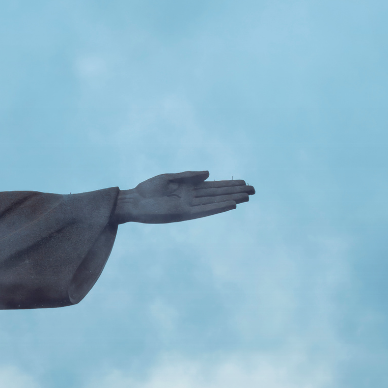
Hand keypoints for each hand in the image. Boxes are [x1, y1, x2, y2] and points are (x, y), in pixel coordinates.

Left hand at [115, 170, 254, 223]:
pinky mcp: (183, 214)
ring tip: (247, 197)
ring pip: (215, 202)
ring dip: (231, 199)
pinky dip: (218, 207)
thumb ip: (189, 175)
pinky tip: (231, 204)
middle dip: (235, 191)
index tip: (244, 182)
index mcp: (189, 189)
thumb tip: (209, 174)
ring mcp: (189, 207)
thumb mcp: (169, 178)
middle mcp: (192, 198)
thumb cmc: (147, 189)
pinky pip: (204, 210)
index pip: (214, 187)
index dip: (229, 185)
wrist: (133, 201)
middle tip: (253, 190)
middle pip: (218, 194)